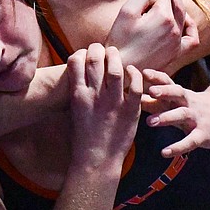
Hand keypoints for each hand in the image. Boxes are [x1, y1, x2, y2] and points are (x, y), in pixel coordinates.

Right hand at [67, 43, 142, 168]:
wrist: (96, 161)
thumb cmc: (83, 137)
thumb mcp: (75, 111)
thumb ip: (79, 91)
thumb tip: (82, 73)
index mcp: (78, 95)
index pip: (75, 61)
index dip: (82, 52)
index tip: (86, 54)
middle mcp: (94, 96)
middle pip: (95, 59)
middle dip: (98, 49)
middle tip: (102, 50)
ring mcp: (113, 103)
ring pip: (115, 68)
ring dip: (115, 57)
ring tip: (115, 56)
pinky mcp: (130, 110)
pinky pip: (135, 85)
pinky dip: (134, 73)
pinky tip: (132, 71)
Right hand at [105, 0, 199, 71]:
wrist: (122, 68)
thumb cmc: (120, 41)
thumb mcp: (126, 12)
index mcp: (163, 16)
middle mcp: (175, 27)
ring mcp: (177, 41)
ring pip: (183, 14)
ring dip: (174, 4)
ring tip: (161, 3)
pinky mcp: (176, 52)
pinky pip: (192, 38)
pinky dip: (189, 27)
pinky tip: (182, 22)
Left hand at [141, 69, 209, 156]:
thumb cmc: (194, 109)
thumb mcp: (177, 104)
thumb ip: (156, 102)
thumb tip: (133, 98)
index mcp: (181, 95)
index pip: (169, 82)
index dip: (157, 77)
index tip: (144, 72)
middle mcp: (189, 103)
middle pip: (178, 93)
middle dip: (164, 91)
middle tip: (150, 91)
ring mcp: (197, 118)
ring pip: (182, 115)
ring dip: (167, 117)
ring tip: (150, 122)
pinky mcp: (203, 135)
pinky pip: (190, 140)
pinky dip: (178, 146)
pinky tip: (165, 152)